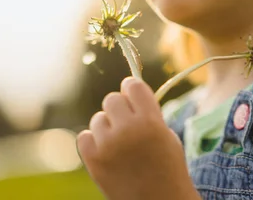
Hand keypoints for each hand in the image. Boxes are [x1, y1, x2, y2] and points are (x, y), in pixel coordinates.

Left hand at [77, 77, 199, 199]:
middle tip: (127, 123)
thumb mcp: (167, 134)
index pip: (132, 85)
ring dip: (107, 126)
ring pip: (97, 118)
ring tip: (121, 144)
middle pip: (111, 99)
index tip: (133, 97)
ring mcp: (108, 146)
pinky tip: (107, 152)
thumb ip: (148, 113)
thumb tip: (128, 95)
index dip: (132, 90)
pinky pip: (84, 137)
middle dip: (119, 109)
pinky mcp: (93, 161)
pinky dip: (94, 142)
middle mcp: (127, 130)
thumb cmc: (168, 167)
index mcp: (150, 121)